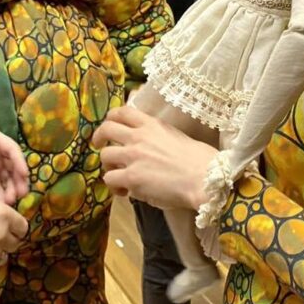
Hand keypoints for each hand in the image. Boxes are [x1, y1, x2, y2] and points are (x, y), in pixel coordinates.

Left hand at [0, 127, 29, 203]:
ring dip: (11, 189)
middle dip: (18, 179)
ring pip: (7, 178)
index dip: (19, 161)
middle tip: (21, 193)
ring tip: (11, 201)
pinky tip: (1, 203)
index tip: (24, 174)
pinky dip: (0, 194)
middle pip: (13, 166)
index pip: (12, 149)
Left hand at [92, 105, 217, 210]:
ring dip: (108, 167)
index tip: (109, 125)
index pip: (123, 111)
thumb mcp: (175, 135)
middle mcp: (138, 137)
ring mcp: (133, 156)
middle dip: (99, 138)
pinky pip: (110, 179)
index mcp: (152, 124)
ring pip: (105, 156)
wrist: (204, 178)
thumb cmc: (199, 160)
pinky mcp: (131, 177)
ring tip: (118, 177)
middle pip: (106, 129)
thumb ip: (157, 136)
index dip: (111, 118)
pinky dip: (115, 187)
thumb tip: (147, 144)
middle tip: (100, 147)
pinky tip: (125, 192)